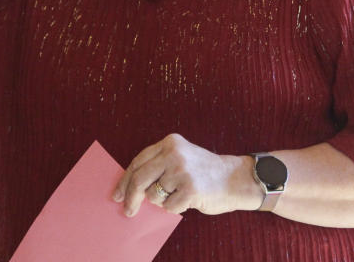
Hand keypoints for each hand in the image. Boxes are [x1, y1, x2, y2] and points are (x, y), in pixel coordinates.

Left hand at [112, 134, 259, 216]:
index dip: (125, 180)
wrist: (236, 178)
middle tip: (128, 210)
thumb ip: (158, 166)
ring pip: (154, 195)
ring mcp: (182, 171)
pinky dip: (176, 208)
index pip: (138, 162)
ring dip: (162, 201)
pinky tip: (189, 200)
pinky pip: (169, 207)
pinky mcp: (190, 189)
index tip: (117, 194)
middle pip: (139, 179)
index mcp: (169, 142)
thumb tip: (129, 187)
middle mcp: (174, 154)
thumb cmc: (204, 172)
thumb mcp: (181, 158)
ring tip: (178, 194)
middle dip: (130, 197)